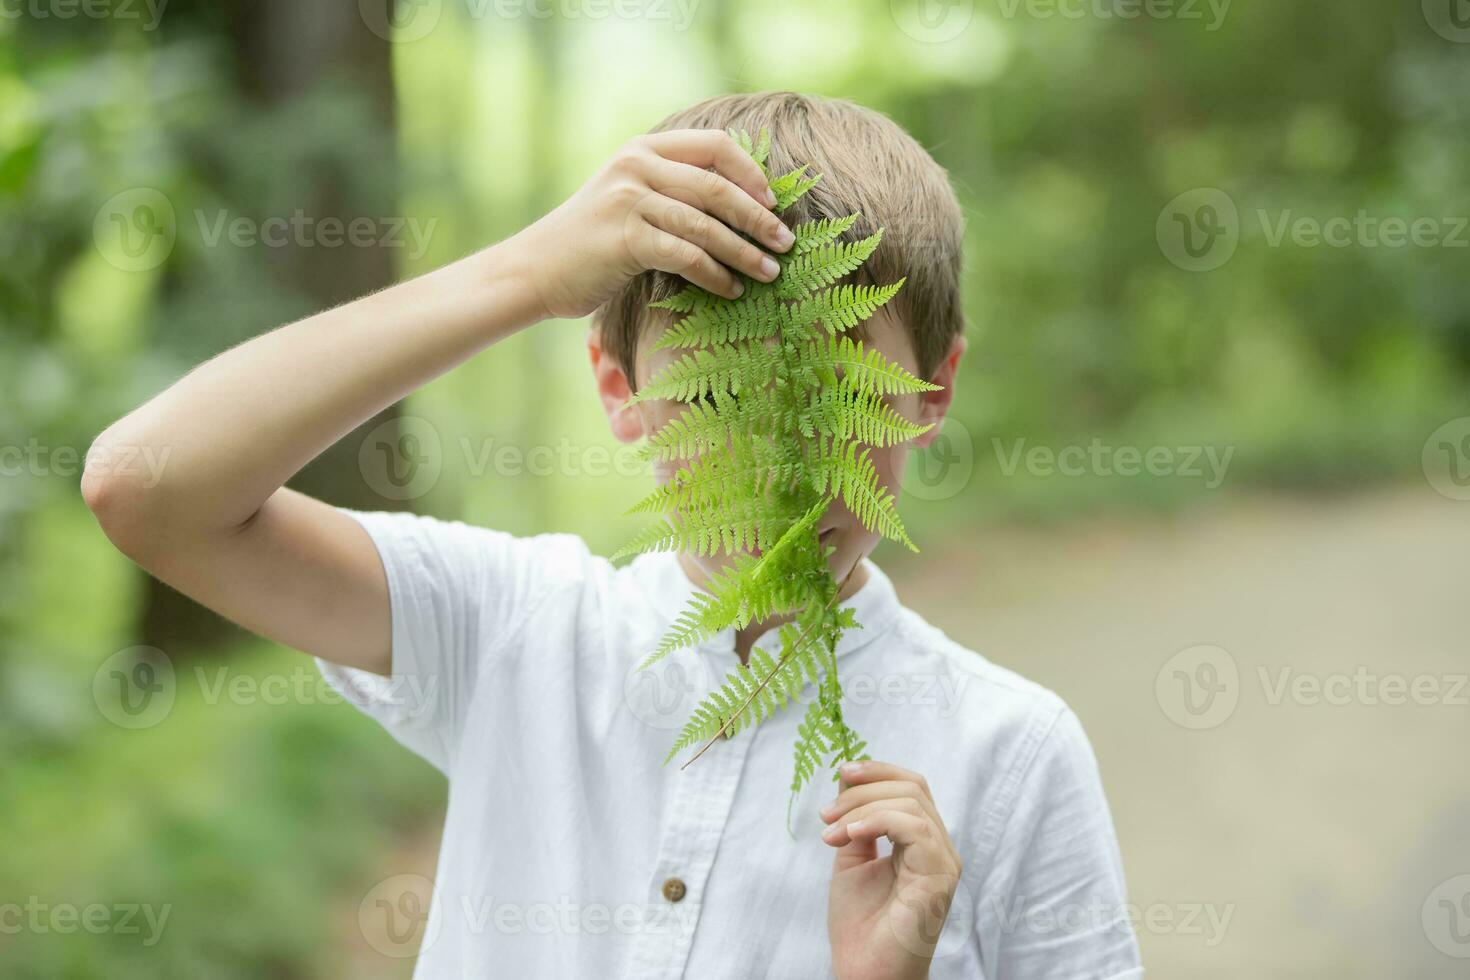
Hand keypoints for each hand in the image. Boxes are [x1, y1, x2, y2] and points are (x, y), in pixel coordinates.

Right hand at [513, 128, 796, 320]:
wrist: (535, 269)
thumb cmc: (591, 242)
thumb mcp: (629, 198)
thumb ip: (672, 191)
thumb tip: (743, 206)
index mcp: (644, 148)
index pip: (714, 144)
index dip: (751, 171)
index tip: (774, 201)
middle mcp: (637, 166)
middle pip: (717, 185)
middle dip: (758, 216)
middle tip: (786, 242)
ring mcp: (628, 200)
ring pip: (706, 224)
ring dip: (745, 252)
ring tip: (770, 273)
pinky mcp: (625, 238)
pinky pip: (687, 255)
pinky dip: (716, 275)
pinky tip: (732, 291)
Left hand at [822, 761, 963, 979]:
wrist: (865, 970)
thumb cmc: (860, 924)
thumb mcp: (851, 858)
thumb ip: (855, 820)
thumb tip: (848, 775)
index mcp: (921, 842)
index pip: (911, 787)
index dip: (878, 771)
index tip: (841, 773)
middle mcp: (939, 847)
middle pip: (912, 787)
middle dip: (863, 789)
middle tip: (827, 814)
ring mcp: (943, 860)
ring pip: (911, 802)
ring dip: (861, 808)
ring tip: (831, 832)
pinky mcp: (940, 874)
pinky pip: (914, 826)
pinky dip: (877, 821)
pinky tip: (849, 835)